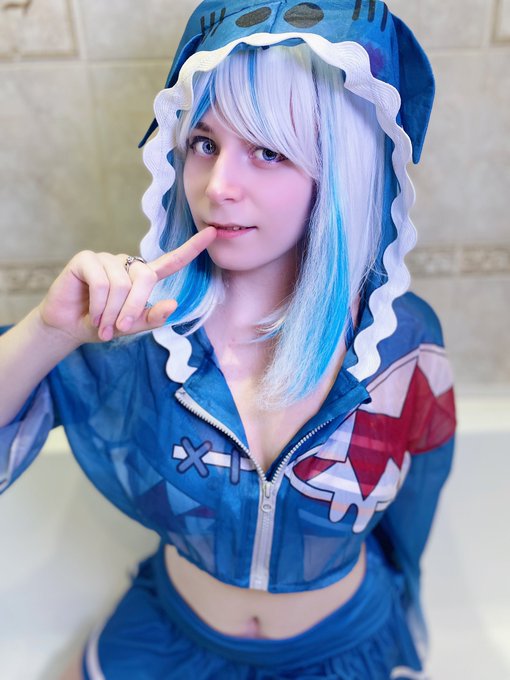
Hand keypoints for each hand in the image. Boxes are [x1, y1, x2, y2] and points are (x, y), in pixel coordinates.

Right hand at [37, 227, 216, 343]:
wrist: (68, 327)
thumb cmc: (102, 324)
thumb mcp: (131, 326)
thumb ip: (152, 318)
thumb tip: (173, 304)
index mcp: (143, 277)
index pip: (172, 261)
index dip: (192, 248)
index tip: (213, 233)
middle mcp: (127, 264)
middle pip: (145, 278)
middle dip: (135, 307)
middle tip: (120, 328)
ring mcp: (106, 258)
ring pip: (121, 285)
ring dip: (112, 312)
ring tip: (102, 325)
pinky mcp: (86, 259)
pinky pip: (102, 282)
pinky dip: (99, 305)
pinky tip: (92, 314)